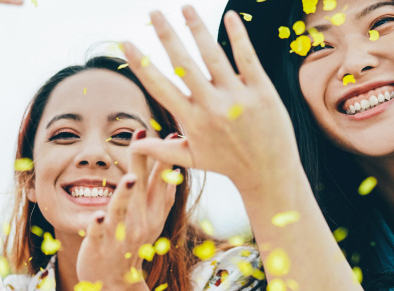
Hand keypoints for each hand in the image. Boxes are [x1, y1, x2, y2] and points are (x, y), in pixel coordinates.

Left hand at [75, 133, 176, 290]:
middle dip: (143, 164)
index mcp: (153, 214)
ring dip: (126, 195)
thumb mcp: (151, 218)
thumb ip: (160, 192)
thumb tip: (173, 163)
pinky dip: (100, 225)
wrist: (115, 283)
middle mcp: (140, 223)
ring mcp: (120, 235)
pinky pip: (100, 234)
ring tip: (130, 179)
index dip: (166, 160)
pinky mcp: (100, 246)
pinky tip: (99, 216)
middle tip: (143, 138)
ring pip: (123, 212)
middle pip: (142, 190)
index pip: (163, 183)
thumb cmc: (130, 242)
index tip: (172, 135)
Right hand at [122, 7, 303, 194]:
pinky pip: (247, 57)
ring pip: (213, 55)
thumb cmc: (227, 163)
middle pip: (183, 63)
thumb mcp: (191, 159)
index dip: (141, 63)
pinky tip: (230, 15)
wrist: (268, 172)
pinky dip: (238, 35)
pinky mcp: (261, 91)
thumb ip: (160, 149)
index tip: (126, 43)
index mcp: (191, 121)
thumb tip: (131, 145)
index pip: (159, 86)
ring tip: (185, 7)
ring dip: (197, 28)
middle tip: (154, 12)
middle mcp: (211, 107)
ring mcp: (237, 97)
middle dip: (166, 35)